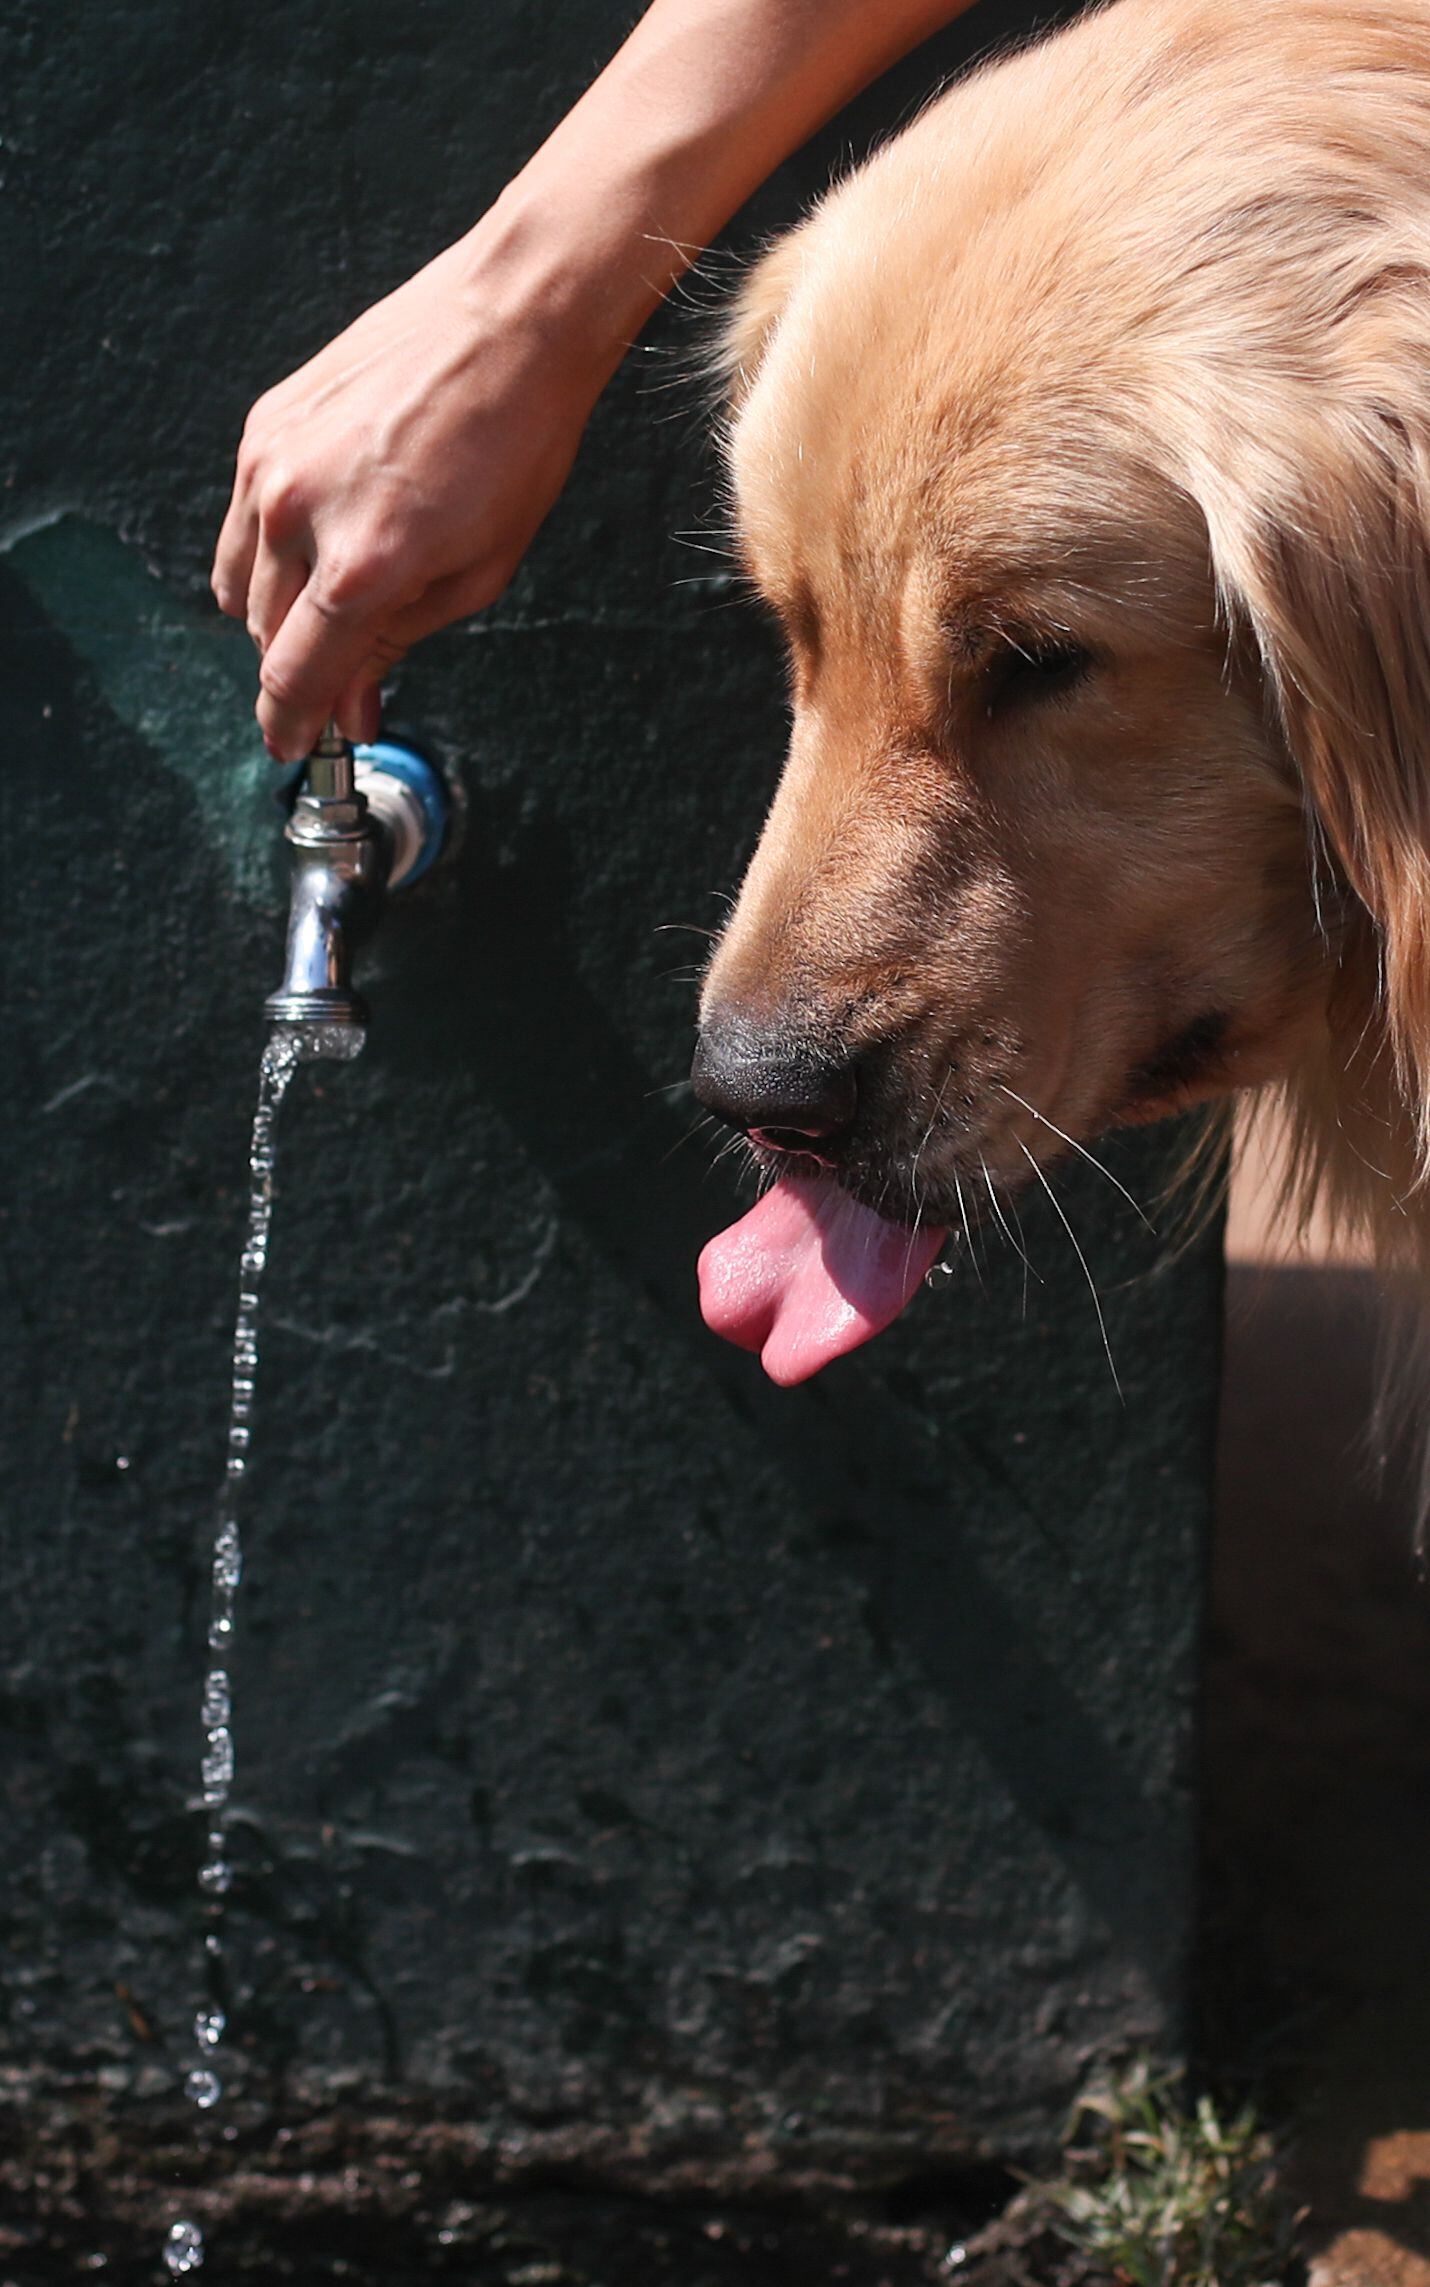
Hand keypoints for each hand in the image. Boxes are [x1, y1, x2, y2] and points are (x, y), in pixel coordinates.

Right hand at [212, 222, 611, 760]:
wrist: (511, 321)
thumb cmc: (516, 445)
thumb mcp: (478, 573)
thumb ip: (399, 643)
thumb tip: (352, 704)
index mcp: (362, 567)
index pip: (294, 677)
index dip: (293, 725)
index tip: (298, 747)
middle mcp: (300, 516)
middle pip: (265, 637)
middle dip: (299, 670)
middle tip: (343, 679)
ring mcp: (272, 465)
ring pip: (241, 583)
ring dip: (276, 615)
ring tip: (337, 607)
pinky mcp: (264, 425)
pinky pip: (243, 520)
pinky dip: (271, 550)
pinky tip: (323, 541)